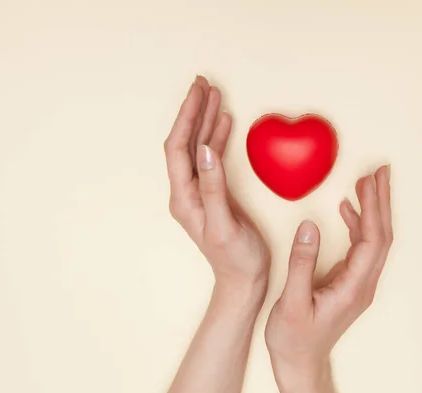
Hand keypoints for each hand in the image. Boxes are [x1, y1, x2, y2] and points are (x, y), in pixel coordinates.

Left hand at [164, 75, 270, 301]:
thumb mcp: (224, 225)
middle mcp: (187, 191)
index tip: (197, 93)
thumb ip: (214, 188)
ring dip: (205, 120)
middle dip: (193, 111)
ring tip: (214, 95)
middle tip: (203, 84)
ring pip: (198, 147)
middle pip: (185, 142)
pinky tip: (224, 123)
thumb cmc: (235, 259)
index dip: (186, 118)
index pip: (178, 149)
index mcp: (184, 198)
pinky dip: (217, 137)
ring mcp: (200, 191)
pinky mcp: (214, 193)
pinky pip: (212, 158)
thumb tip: (205, 151)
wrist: (244, 280)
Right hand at [265, 165, 392, 392]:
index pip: (371, 239)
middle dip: (381, 201)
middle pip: (381, 235)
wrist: (300, 364)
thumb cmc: (294, 339)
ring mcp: (358, 284)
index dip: (374, 207)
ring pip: (374, 240)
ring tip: (366, 183)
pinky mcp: (350, 283)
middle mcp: (362, 284)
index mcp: (353, 288)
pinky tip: (348, 210)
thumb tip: (309, 226)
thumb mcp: (291, 302)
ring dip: (371, 210)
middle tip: (380, 172)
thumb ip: (301, 263)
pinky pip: (361, 248)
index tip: (372, 180)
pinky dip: (357, 225)